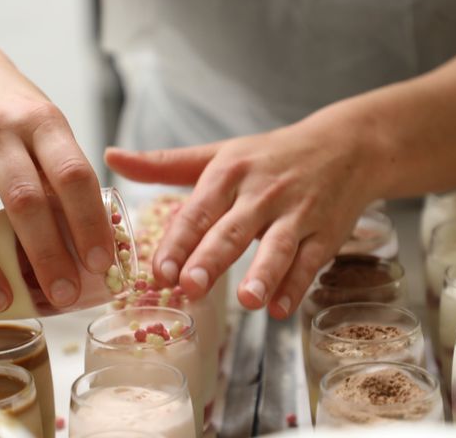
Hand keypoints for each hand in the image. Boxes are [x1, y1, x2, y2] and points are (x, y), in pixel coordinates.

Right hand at [0, 53, 114, 311]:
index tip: (102, 264)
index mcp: (43, 122)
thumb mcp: (52, 128)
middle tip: (64, 295)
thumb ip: (67, 175)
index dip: (89, 222)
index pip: (72, 175)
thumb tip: (94, 241)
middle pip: (22, 199)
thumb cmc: (17, 113)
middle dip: (46, 254)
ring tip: (1, 302)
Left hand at [105, 101, 385, 317]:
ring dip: (263, 273)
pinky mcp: (326, 233)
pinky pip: (311, 262)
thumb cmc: (270, 156)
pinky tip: (281, 309)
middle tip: (190, 287)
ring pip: (278, 246)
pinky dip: (297, 285)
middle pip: (233, 229)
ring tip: (248, 301)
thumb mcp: (219, 153)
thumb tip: (111, 157)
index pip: (199, 210)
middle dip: (212, 259)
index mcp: (230, 173)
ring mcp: (297, 213)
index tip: (159, 271)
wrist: (344, 147)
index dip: (179, 242)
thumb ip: (164, 163)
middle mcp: (262, 192)